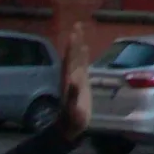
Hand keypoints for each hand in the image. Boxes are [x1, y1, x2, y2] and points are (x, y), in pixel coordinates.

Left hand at [58, 22, 90, 141]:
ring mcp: (75, 79)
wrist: (69, 127)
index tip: (74, 33)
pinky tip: (85, 48)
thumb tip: (74, 79)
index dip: (73, 47)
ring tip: (79, 32)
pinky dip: (82, 55)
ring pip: (76, 58)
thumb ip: (73, 95)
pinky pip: (81, 65)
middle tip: (77, 25)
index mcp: (69, 80)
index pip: (71, 59)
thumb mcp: (73, 109)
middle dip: (75, 41)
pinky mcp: (81, 82)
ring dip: (77, 45)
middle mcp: (71, 76)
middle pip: (72, 55)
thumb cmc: (72, 120)